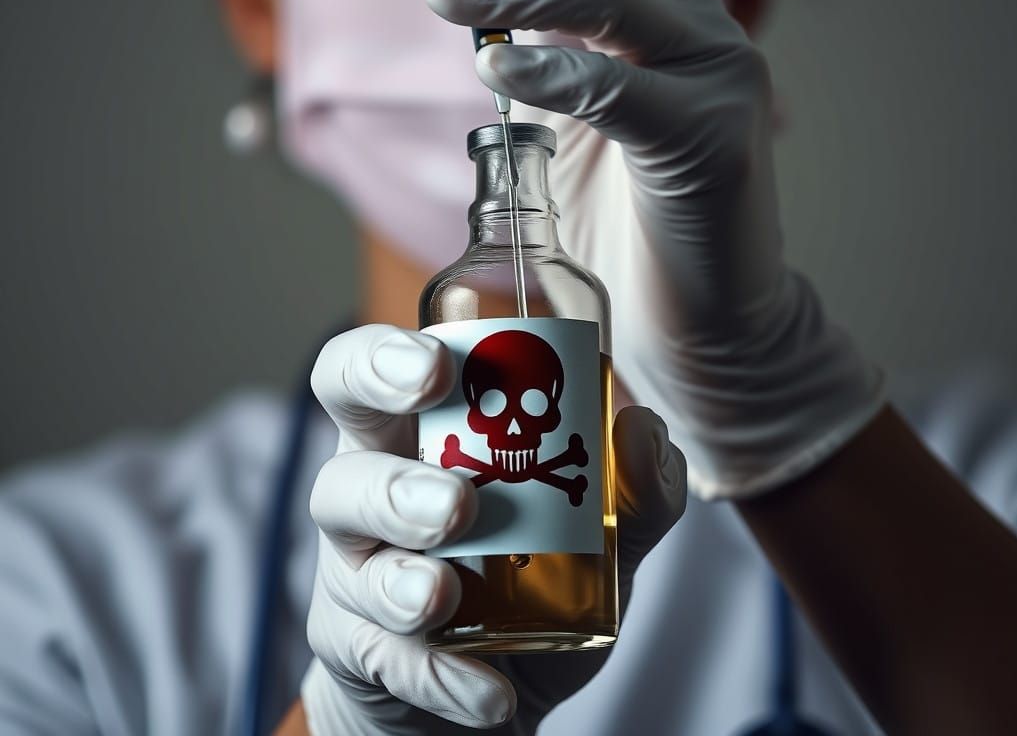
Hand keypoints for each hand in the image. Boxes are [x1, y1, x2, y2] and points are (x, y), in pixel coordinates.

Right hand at [300, 324, 685, 734]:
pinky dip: (438, 675)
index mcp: (417, 435)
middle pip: (338, 470)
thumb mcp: (597, 536)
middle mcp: (370, 495)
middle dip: (388, 484)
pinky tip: (489, 693)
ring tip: (448, 595)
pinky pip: (386, 660)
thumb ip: (632, 489)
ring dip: (403, 582)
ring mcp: (357, 578)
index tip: (442, 369)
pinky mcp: (361, 652)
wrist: (496, 685)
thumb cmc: (534, 579)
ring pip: (355, 569)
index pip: (362, 374)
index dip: (380, 360)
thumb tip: (641, 427)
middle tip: (457, 505)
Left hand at [397, 0, 883, 499]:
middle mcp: (695, 31)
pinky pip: (625, 94)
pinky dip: (560, 77)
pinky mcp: (715, 140)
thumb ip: (544, 75)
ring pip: (608, 5)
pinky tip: (501, 72)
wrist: (705, 328)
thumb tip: (479, 32)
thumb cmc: (632, 234)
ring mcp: (717, 78)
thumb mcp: (572, 135)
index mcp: (658, 20)